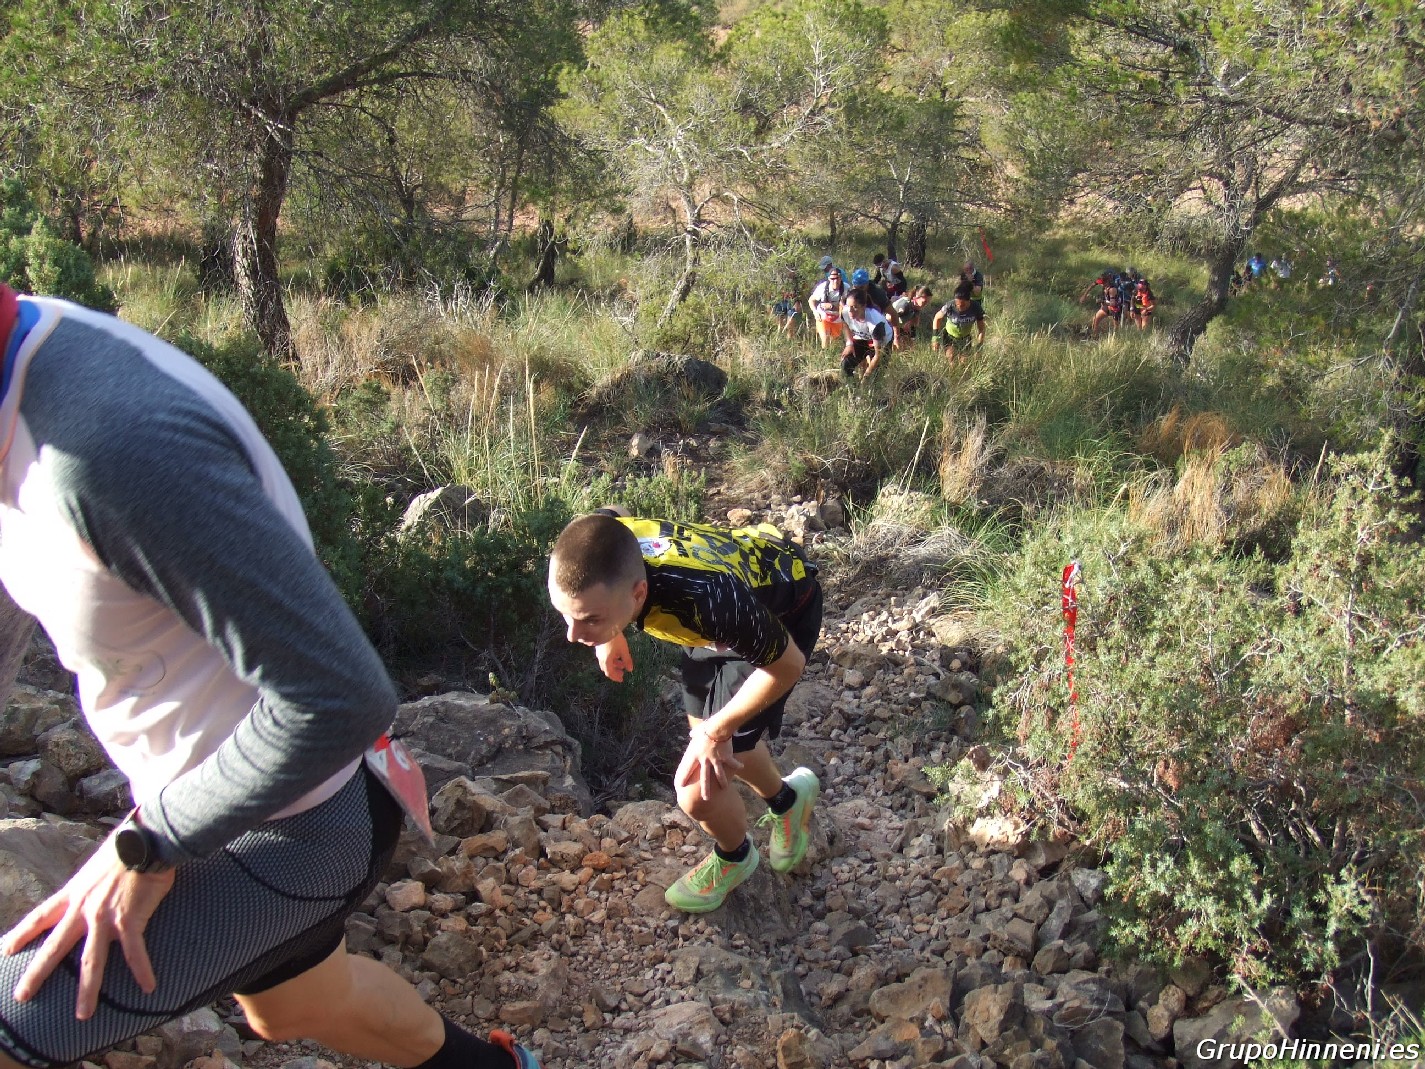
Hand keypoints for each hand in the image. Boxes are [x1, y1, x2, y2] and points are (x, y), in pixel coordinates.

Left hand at [3, 836, 175, 1018]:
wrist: (145, 839)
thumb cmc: (127, 846)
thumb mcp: (97, 865)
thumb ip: (92, 882)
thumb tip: (98, 885)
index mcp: (74, 893)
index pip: (39, 917)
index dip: (20, 935)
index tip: (4, 951)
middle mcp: (83, 909)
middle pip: (55, 947)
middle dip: (37, 974)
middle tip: (22, 996)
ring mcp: (105, 917)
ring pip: (92, 960)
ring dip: (87, 990)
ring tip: (83, 1015)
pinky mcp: (130, 919)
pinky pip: (135, 951)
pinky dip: (142, 970)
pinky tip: (148, 988)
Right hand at [595, 633, 633, 681]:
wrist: (606, 627)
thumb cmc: (615, 639)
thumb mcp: (623, 650)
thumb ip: (627, 660)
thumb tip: (630, 670)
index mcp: (606, 661)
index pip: (609, 673)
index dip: (615, 677)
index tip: (621, 679)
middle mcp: (601, 658)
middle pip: (607, 669)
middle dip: (615, 672)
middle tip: (622, 673)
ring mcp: (600, 653)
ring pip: (606, 663)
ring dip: (614, 665)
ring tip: (622, 664)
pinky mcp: (600, 648)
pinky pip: (605, 657)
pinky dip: (611, 660)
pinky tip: (617, 656)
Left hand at [675, 722, 742, 801]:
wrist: (718, 727)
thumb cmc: (706, 728)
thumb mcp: (697, 731)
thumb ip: (694, 734)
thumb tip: (692, 734)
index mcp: (695, 754)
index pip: (687, 769)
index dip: (683, 777)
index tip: (679, 786)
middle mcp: (705, 760)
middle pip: (705, 778)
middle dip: (705, 789)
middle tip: (705, 799)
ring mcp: (716, 760)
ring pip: (719, 774)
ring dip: (723, 782)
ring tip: (724, 788)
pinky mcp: (726, 757)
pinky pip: (732, 763)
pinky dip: (737, 765)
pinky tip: (742, 767)